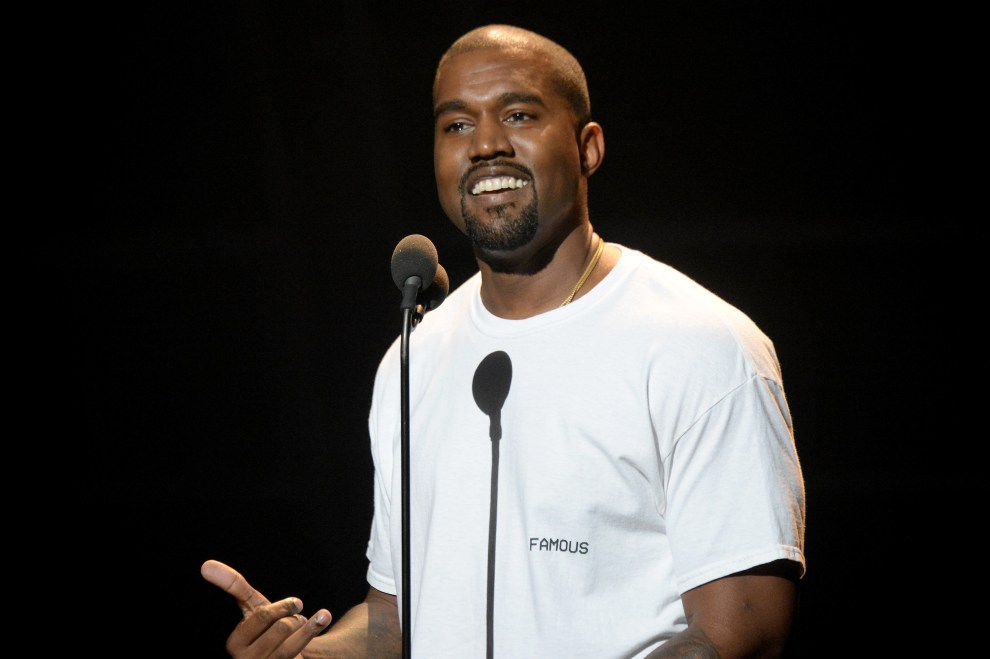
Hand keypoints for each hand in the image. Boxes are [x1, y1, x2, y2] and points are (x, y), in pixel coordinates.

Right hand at [201, 559, 331, 658]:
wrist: (283, 658)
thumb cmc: (266, 629)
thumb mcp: (252, 607)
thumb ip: (234, 586)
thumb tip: (205, 565)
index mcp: (235, 642)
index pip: (262, 617)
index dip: (283, 608)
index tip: (298, 603)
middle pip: (279, 629)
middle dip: (294, 617)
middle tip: (300, 614)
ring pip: (291, 646)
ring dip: (308, 629)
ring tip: (321, 617)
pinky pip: (297, 656)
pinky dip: (313, 637)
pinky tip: (323, 623)